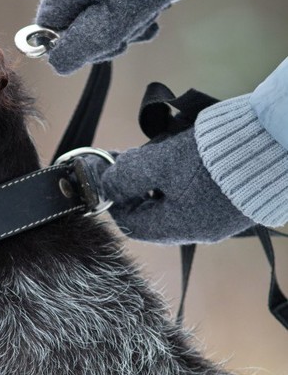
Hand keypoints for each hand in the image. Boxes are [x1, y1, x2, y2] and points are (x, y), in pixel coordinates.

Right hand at [36, 0, 178, 74]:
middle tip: (130, 28)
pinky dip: (127, 16)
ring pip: (93, 24)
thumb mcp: (113, 22)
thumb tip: (58, 65)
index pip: (50, 38)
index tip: (106, 41)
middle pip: (73, 33)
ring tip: (144, 16)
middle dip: (106, 39)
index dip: (77, 48)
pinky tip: (145, 11)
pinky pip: (106, 10)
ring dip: (122, 29)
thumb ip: (82, 47)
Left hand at [100, 128, 254, 243]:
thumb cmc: (213, 159)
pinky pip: (197, 193)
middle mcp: (200, 229)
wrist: (275, 144)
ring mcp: (220, 217)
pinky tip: (182, 153)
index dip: (115, 200)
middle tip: (131, 157)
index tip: (109, 175)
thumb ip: (127, 175)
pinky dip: (182, 175)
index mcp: (179, 227)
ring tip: (158, 150)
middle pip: (153, 212)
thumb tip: (103, 184)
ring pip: (174, 200)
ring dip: (159, 177)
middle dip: (137, 185)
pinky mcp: (234, 200)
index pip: (132, 225)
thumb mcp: (160, 163)